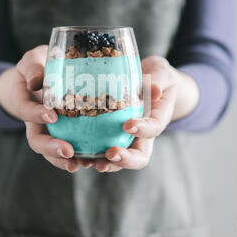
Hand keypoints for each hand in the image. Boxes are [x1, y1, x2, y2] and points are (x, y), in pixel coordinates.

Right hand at [0, 45, 91, 172]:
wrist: (42, 77)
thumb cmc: (38, 67)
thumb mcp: (33, 61)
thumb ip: (33, 68)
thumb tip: (36, 82)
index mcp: (25, 102)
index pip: (25, 111)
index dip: (36, 115)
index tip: (51, 115)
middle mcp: (35, 122)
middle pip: (37, 141)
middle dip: (52, 148)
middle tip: (68, 151)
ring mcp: (50, 131)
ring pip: (52, 151)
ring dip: (66, 161)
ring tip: (82, 164)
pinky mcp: (66, 134)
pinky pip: (70, 149)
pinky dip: (80, 156)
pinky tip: (94, 160)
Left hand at [93, 56, 199, 172]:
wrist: (150, 83)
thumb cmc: (157, 77)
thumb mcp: (161, 74)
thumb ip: (158, 80)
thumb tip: (156, 90)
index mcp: (156, 120)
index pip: (152, 129)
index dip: (142, 130)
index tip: (127, 125)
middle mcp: (142, 135)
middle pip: (137, 157)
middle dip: (124, 159)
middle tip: (110, 154)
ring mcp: (125, 138)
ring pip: (118, 159)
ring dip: (105, 163)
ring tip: (90, 162)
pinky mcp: (109, 136)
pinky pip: (101, 149)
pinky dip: (89, 154)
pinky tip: (75, 154)